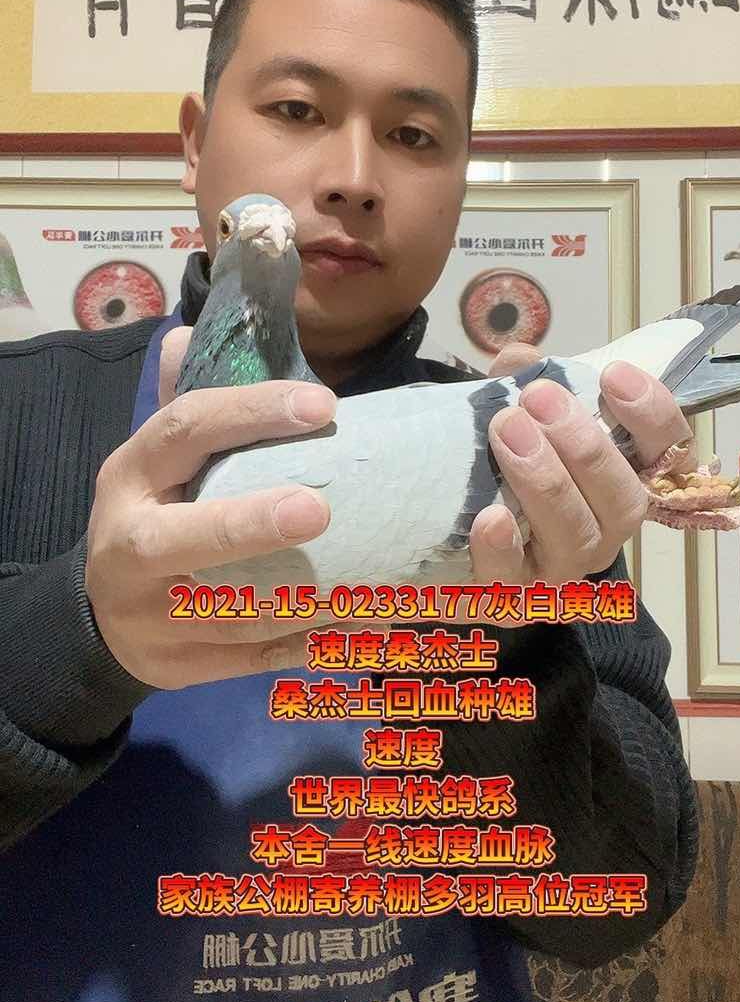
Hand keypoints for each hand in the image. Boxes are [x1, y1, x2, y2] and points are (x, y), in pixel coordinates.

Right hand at [84, 325, 338, 688]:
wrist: (106, 617)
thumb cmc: (156, 512)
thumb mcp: (158, 458)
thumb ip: (187, 403)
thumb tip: (188, 335)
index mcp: (130, 476)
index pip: (183, 431)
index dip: (250, 414)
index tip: (324, 406)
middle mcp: (128, 547)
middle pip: (178, 539)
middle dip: (248, 525)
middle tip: (319, 508)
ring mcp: (152, 615)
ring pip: (227, 612)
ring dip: (299, 598)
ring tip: (372, 579)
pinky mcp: (181, 667)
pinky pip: (254, 659)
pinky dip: (313, 645)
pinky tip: (369, 625)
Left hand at [465, 343, 695, 618]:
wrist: (443, 528)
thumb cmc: (500, 462)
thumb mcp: (515, 414)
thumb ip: (521, 383)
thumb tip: (521, 358)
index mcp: (624, 479)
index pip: (669, 453)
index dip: (652, 414)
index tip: (615, 374)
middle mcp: (606, 529)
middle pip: (625, 501)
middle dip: (587, 447)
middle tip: (540, 398)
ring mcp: (562, 568)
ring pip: (575, 536)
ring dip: (545, 480)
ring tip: (507, 429)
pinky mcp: (511, 597)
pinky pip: (513, 582)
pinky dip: (503, 549)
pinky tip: (489, 516)